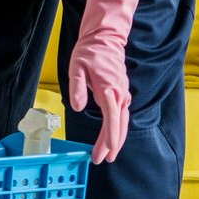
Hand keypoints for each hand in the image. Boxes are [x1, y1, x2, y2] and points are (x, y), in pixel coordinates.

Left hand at [67, 0, 152, 163]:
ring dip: (116, 138)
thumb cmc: (89, 52)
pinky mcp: (119, 92)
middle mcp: (119, 94)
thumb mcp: (76, 67)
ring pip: (122, 121)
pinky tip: (111, 137)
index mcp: (109, 90)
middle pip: (119, 125)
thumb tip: (79, 108)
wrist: (105, 38)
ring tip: (108, 154)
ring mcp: (122, 93)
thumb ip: (77, 88)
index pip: (112, 121)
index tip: (102, 154)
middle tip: (104, 161)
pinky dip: (117, 128)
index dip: (107, 140)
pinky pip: (120, 114)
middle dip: (112, 145)